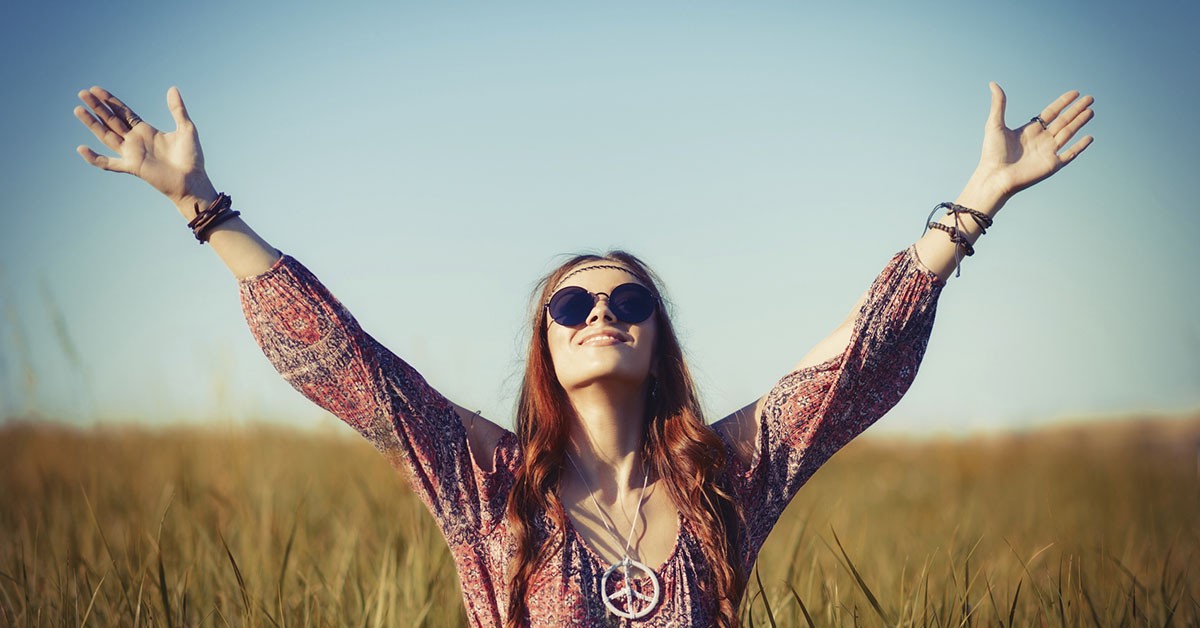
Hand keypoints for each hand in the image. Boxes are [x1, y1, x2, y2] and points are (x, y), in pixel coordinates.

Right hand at [74, 86, 215, 212]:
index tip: (96, 90)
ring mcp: (132, 154)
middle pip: (111, 120)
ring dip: (92, 123)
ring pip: (106, 135)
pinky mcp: (132, 167)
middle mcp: (136, 141)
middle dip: (97, 107)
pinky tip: (81, 149)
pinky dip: (94, 158)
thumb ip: (177, 109)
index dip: (110, 101)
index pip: (123, 113)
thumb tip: (172, 88)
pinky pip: (109, 164)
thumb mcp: (186, 128)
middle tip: (82, 93)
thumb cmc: (191, 158)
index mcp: (146, 130)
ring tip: (78, 109)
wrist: (193, 181)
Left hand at [973, 82, 1094, 198]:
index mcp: (1030, 130)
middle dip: (1076, 110)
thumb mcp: (995, 124)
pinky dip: (1080, 146)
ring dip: (1080, 122)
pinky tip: (1089, 137)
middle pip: (1063, 121)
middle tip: (1090, 98)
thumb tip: (993, 83)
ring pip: (1068, 133)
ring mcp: (1047, 152)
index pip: (1051, 113)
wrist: (994, 177)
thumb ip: (999, 104)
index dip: (1063, 103)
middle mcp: (1041, 140)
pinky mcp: (1051, 165)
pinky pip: (1070, 154)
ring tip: (1091, 111)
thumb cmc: (992, 153)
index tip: (1075, 93)